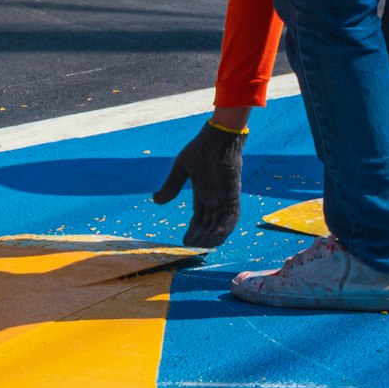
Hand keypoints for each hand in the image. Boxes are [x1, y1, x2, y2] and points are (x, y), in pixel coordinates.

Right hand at [153, 122, 245, 247]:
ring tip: (200, 249)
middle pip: (210, 224)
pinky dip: (223, 231)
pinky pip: (231, 218)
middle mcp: (216, 198)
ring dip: (211, 238)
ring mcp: (225, 197)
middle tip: (190, 250)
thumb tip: (156, 200)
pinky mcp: (232, 196)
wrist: (217, 137)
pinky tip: (214, 241)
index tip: (184, 242)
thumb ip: (170, 186)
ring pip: (220, 224)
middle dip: (200, 238)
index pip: (200, 217)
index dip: (193, 230)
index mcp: (204, 192)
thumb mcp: (181, 169)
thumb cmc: (201, 148)